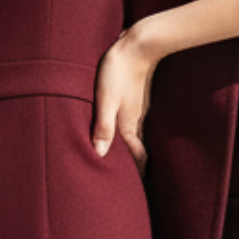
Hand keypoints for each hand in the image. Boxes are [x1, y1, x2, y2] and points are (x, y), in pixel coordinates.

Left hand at [91, 25, 159, 176]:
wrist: (138, 44)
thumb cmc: (117, 71)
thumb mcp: (104, 99)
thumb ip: (102, 127)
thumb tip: (99, 155)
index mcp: (128, 125)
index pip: (136, 158)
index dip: (137, 176)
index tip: (137, 193)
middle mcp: (136, 121)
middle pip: (138, 151)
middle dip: (136, 169)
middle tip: (133, 186)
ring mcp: (139, 111)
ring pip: (137, 138)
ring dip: (134, 153)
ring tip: (130, 167)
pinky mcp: (137, 100)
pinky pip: (136, 125)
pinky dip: (132, 137)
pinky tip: (126, 136)